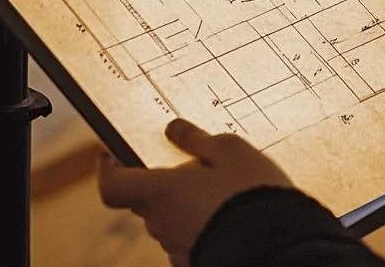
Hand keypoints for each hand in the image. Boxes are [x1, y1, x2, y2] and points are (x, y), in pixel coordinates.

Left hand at [98, 119, 291, 266]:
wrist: (276, 246)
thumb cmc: (250, 192)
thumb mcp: (230, 150)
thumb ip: (197, 140)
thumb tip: (173, 130)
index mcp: (160, 192)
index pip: (113, 186)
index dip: (108, 170)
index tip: (110, 154)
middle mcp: (160, 223)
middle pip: (147, 199)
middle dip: (166, 181)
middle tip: (199, 165)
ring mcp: (177, 248)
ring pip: (170, 219)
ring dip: (185, 204)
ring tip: (224, 190)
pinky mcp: (195, 262)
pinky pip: (189, 238)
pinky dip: (200, 225)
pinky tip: (229, 216)